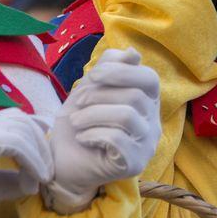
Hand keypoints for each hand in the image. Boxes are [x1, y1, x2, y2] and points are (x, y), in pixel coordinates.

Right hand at [0, 107, 52, 217]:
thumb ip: (9, 177)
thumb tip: (33, 180)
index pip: (11, 117)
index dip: (33, 128)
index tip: (47, 147)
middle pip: (20, 119)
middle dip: (39, 142)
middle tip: (48, 167)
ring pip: (21, 130)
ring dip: (38, 154)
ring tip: (42, 177)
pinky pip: (17, 145)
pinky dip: (31, 161)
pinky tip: (34, 180)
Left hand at [44, 47, 160, 213]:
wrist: (63, 160)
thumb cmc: (79, 121)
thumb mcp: (91, 87)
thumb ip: (111, 67)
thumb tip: (133, 53)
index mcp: (147, 101)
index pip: (150, 78)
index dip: (121, 72)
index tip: (93, 75)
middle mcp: (153, 122)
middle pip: (135, 96)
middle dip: (99, 94)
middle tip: (77, 102)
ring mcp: (147, 144)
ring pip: (127, 116)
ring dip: (93, 114)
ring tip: (76, 121)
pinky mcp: (136, 164)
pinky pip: (118, 139)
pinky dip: (93, 134)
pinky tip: (82, 138)